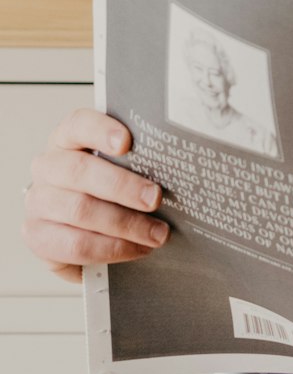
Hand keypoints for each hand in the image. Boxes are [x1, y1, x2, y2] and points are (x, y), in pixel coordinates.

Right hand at [22, 108, 169, 283]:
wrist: (84, 226)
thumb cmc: (109, 188)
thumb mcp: (121, 165)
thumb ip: (137, 158)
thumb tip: (174, 161)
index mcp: (67, 138)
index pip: (77, 124)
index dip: (101, 131)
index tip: (127, 142)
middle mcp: (47, 167)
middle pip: (79, 171)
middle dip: (123, 186)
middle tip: (155, 198)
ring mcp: (38, 202)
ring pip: (79, 210)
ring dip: (124, 224)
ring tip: (156, 233)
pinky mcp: (38, 237)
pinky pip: (75, 245)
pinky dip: (111, 248)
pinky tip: (136, 249)